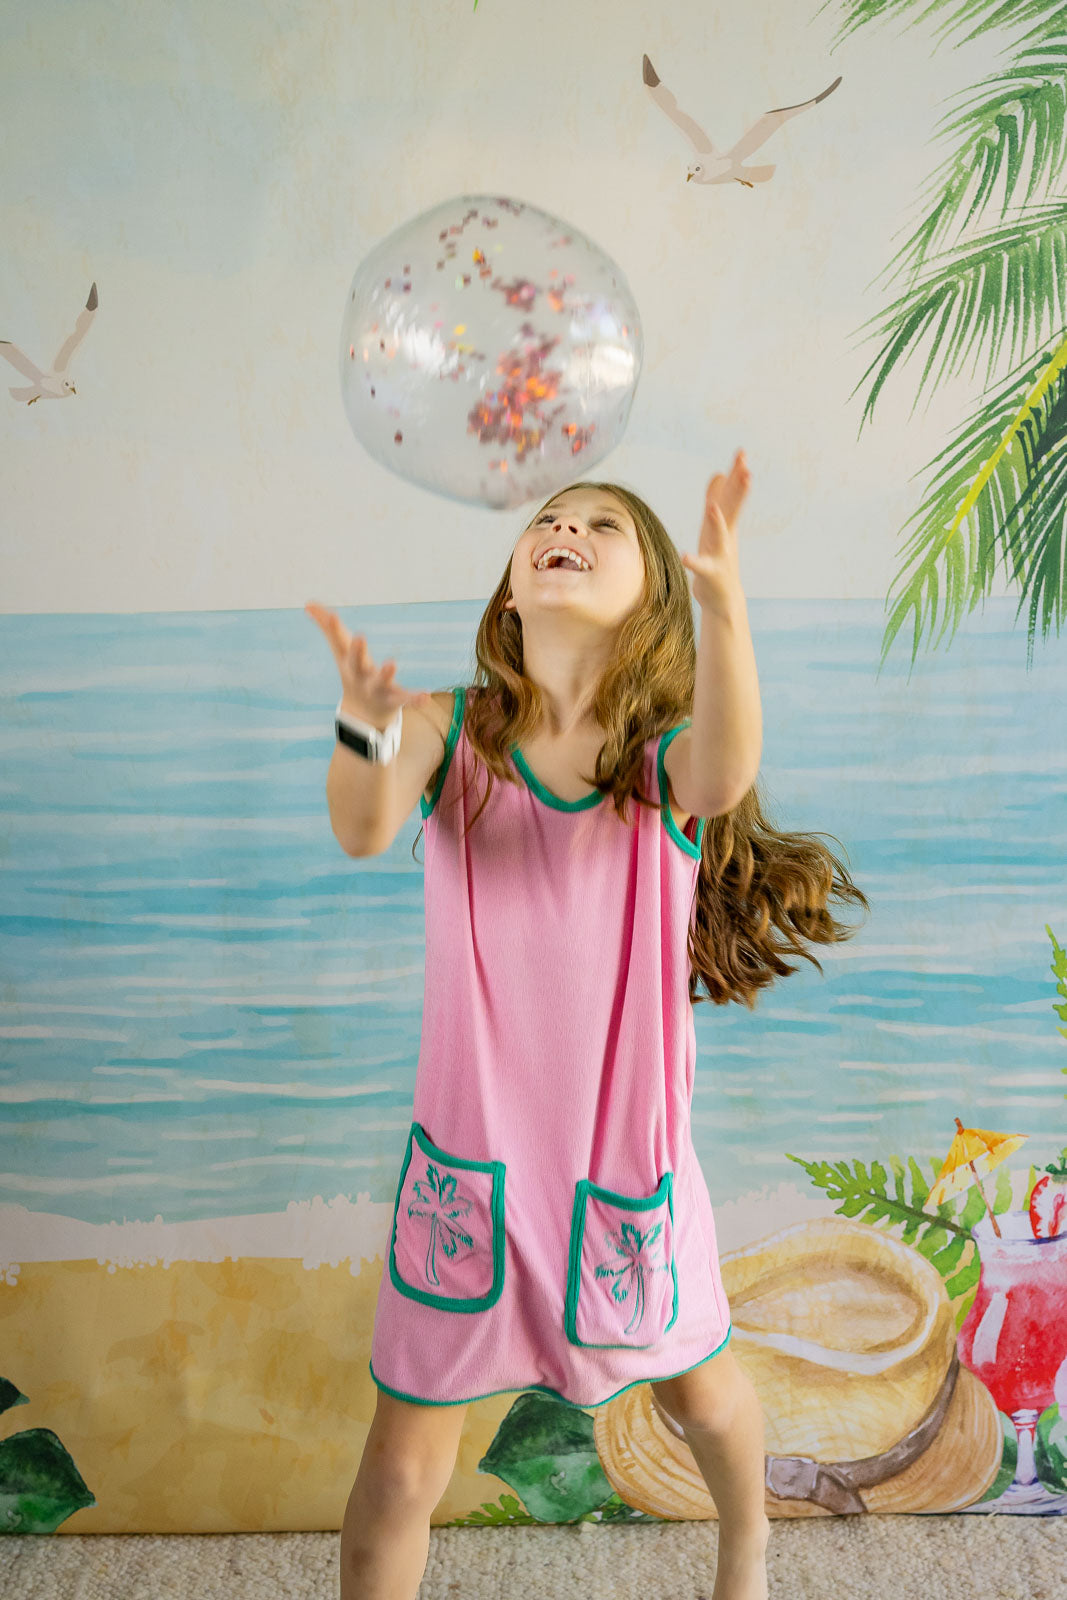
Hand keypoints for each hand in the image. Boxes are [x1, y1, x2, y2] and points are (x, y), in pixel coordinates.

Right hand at [305, 601, 433, 730]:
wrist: (362, 716)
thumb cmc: (353, 673)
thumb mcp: (341, 650)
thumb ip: (328, 627)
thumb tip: (307, 603)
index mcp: (348, 661)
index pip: (339, 642)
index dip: (334, 628)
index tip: (332, 615)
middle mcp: (360, 675)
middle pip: (357, 663)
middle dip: (357, 651)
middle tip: (360, 636)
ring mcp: (377, 689)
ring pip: (381, 682)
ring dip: (385, 673)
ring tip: (391, 663)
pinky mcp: (395, 700)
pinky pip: (406, 700)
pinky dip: (415, 699)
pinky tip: (426, 697)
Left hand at [680, 449, 750, 614]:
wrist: (723, 598)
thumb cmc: (718, 558)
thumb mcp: (716, 527)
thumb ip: (718, 499)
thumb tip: (718, 473)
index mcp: (726, 524)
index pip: (733, 495)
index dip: (737, 475)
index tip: (742, 453)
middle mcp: (726, 536)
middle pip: (732, 510)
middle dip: (738, 491)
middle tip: (746, 470)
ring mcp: (719, 555)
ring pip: (718, 536)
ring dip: (716, 522)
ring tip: (711, 508)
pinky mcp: (709, 574)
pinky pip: (701, 566)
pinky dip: (694, 561)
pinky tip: (685, 557)